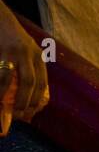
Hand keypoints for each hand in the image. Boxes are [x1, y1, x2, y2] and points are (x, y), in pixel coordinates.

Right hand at [0, 8, 48, 135]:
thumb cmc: (6, 36)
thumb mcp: (22, 49)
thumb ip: (24, 67)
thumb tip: (21, 94)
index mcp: (37, 56)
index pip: (42, 81)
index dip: (38, 98)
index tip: (33, 111)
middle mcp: (30, 53)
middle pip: (32, 83)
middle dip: (27, 101)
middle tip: (20, 114)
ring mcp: (16, 51)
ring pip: (16, 80)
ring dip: (12, 97)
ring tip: (7, 109)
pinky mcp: (4, 49)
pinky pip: (1, 74)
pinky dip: (1, 88)